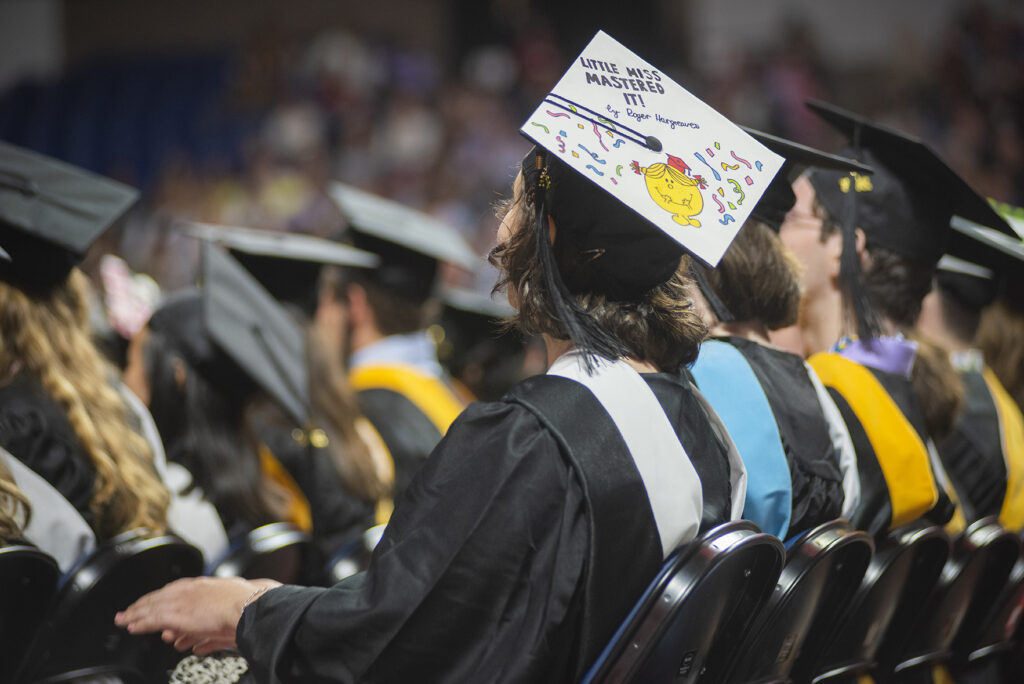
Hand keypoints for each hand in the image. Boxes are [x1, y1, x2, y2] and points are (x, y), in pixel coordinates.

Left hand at [115, 576, 281, 654]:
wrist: (247, 606)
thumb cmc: (244, 607)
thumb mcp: (225, 613)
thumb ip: (209, 627)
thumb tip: (199, 643)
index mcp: (199, 585)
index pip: (171, 590)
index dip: (158, 598)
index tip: (149, 603)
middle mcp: (187, 591)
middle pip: (158, 597)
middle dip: (142, 605)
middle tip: (128, 612)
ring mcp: (181, 601)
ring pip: (151, 607)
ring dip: (136, 614)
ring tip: (124, 620)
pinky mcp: (175, 614)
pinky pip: (152, 618)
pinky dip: (141, 623)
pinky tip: (132, 627)